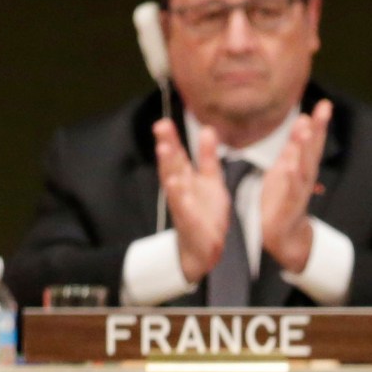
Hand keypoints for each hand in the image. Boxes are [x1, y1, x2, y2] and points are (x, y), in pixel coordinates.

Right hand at [155, 119, 233, 281]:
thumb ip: (207, 157)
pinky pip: (184, 209)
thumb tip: (207, 129)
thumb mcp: (210, 181)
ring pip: (174, 185)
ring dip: (169, 168)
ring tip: (164, 151)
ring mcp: (183, 207)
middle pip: (172, 165)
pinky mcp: (190, 223)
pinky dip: (180, 198)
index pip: (177, 155)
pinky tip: (175, 185)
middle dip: (167, 147)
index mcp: (186, 178)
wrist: (203, 248)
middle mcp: (181, 190)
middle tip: (161, 128)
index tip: (163, 122)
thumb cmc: (204, 214)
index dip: (171, 139)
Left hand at [258, 99, 332, 275]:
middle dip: (318, 130)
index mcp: (302, 167)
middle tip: (324, 109)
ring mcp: (298, 191)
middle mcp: (304, 177)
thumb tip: (304, 121)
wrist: (283, 234)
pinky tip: (290, 165)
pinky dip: (291, 178)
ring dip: (305, 149)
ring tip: (306, 130)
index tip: (325, 104)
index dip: (319, 124)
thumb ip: (294, 146)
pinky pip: (290, 191)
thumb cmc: (282, 199)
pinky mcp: (288, 206)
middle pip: (313, 151)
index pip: (313, 142)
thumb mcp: (286, 166)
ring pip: (303, 168)